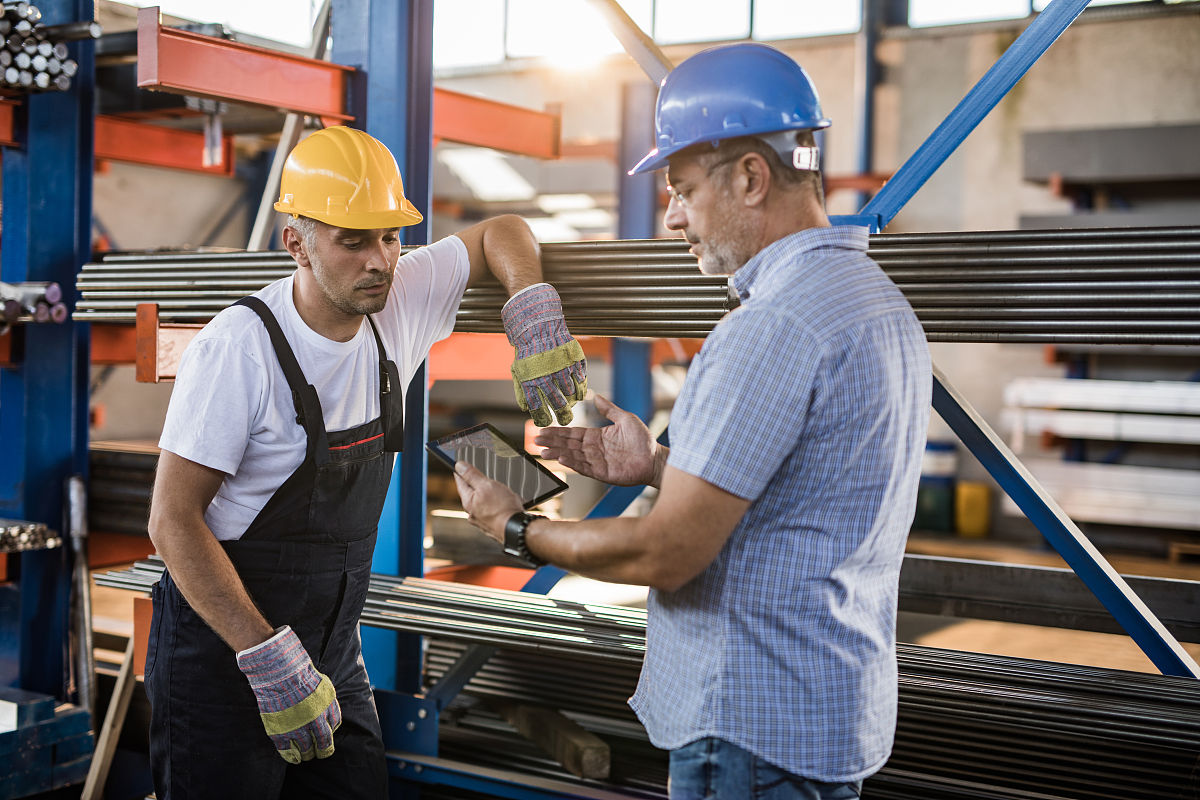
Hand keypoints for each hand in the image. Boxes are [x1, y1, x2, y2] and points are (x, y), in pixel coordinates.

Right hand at [236, 626, 340, 763]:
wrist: (279, 672)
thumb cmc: (299, 674)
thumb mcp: (322, 685)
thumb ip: (326, 701)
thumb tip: (329, 716)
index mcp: (327, 708)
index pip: (333, 726)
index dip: (330, 733)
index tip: (326, 736)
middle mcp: (315, 720)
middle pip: (323, 742)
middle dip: (323, 750)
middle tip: (320, 753)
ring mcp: (298, 727)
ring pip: (306, 749)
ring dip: (307, 753)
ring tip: (306, 755)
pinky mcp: (281, 732)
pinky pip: (287, 750)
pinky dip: (291, 756)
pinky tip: (293, 758)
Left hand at [453, 461, 523, 542]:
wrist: (516, 529)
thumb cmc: (502, 508)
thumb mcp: (486, 485)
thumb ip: (472, 475)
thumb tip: (459, 465)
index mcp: (468, 502)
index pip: (460, 483)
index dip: (461, 473)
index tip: (459, 467)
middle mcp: (473, 514)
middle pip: (471, 494)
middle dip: (475, 485)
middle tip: (477, 476)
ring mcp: (483, 521)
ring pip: (482, 504)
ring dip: (487, 497)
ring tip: (495, 491)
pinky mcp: (493, 526)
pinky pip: (492, 512)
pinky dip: (495, 506)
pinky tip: (503, 504)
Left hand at [502, 283, 587, 426]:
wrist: (538, 325)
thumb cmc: (527, 350)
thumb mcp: (519, 371)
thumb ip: (522, 391)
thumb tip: (527, 409)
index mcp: (531, 381)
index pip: (538, 408)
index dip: (544, 419)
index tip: (548, 422)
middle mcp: (547, 376)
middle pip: (558, 404)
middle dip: (564, 416)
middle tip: (566, 420)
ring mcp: (562, 368)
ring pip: (572, 393)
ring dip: (572, 400)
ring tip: (572, 402)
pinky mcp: (574, 360)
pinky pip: (581, 379)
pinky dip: (581, 387)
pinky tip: (579, 390)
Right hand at [535, 394, 661, 486]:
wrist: (654, 458)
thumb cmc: (642, 439)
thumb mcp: (625, 419)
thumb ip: (609, 409)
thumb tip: (596, 396)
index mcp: (596, 436)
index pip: (572, 434)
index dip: (557, 432)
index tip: (542, 430)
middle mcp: (593, 449)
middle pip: (568, 445)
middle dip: (551, 442)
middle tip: (535, 440)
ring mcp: (596, 462)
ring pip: (573, 457)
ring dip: (557, 454)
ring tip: (543, 452)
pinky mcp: (602, 473)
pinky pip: (584, 468)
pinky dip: (573, 463)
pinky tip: (562, 459)